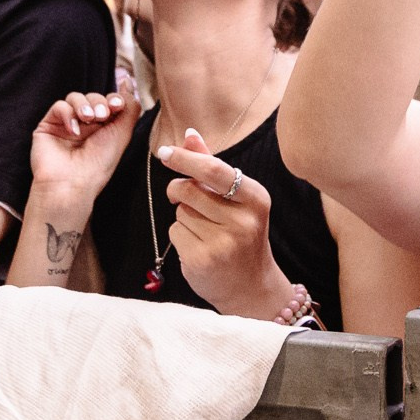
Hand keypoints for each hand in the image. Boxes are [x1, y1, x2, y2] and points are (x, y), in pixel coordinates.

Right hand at [29, 90, 137, 211]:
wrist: (73, 184)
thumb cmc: (99, 164)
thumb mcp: (122, 134)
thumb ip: (129, 107)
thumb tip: (127, 81)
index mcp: (104, 128)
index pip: (108, 102)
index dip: (113, 99)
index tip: (118, 105)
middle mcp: (84, 125)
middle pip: (93, 97)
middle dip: (99, 102)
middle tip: (102, 116)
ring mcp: (66, 125)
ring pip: (75, 98)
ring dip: (84, 104)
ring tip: (88, 118)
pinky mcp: (48, 126)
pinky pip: (58, 107)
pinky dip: (67, 113)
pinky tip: (73, 130)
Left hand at [159, 131, 295, 318]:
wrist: (251, 286)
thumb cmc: (242, 235)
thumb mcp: (236, 199)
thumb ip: (212, 165)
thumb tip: (190, 133)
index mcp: (256, 198)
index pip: (214, 170)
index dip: (185, 158)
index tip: (164, 152)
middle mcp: (243, 220)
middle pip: (189, 189)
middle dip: (179, 190)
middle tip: (185, 199)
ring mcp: (223, 243)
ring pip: (180, 211)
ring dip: (183, 216)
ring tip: (205, 231)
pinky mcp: (202, 260)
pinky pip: (174, 232)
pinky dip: (180, 236)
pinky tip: (199, 246)